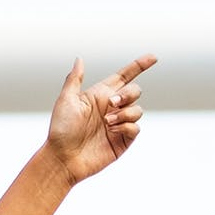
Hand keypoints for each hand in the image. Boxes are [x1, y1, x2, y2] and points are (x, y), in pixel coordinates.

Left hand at [43, 54, 156, 183]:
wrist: (64, 157)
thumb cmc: (61, 129)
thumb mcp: (66, 100)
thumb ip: (75, 79)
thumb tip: (79, 59)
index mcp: (100, 94)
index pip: (125, 76)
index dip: (139, 65)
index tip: (153, 57)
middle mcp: (112, 108)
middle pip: (134, 91)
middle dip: (128, 94)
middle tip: (111, 103)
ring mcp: (119, 124)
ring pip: (138, 110)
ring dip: (125, 113)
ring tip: (107, 123)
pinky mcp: (123, 140)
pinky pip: (136, 128)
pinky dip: (127, 126)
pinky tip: (112, 131)